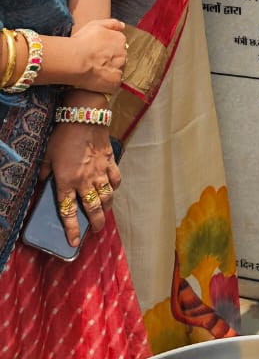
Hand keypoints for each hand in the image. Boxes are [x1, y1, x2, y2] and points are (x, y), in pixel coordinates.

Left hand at [42, 108, 120, 246]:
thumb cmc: (63, 135)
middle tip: (95, 230)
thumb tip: (43, 181)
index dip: (71, 229)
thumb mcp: (47, 154)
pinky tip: (112, 189)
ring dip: (106, 208)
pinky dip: (115, 187)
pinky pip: (116, 180)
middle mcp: (85, 182)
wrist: (84, 116)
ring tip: (104, 213)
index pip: (68, 212)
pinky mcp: (110, 162)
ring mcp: (100, 173)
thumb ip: (45, 171)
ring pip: (107, 197)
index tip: (73, 243)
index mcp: (67, 182)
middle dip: (95, 224)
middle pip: (93, 209)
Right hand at [68, 18, 127, 91]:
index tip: (99, 51)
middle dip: (111, 59)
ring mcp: (120, 68)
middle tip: (96, 61)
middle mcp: (123, 53)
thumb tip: (122, 26)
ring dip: (110, 70)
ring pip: (118, 69)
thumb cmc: (82, 42)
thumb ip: (111, 24)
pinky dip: (108, 81)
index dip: (109, 48)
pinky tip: (97, 78)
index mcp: (120, 39)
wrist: (74, 60)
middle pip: (120, 57)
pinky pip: (115, 82)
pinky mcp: (115, 81)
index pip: (120, 44)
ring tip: (95, 70)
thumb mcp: (95, 25)